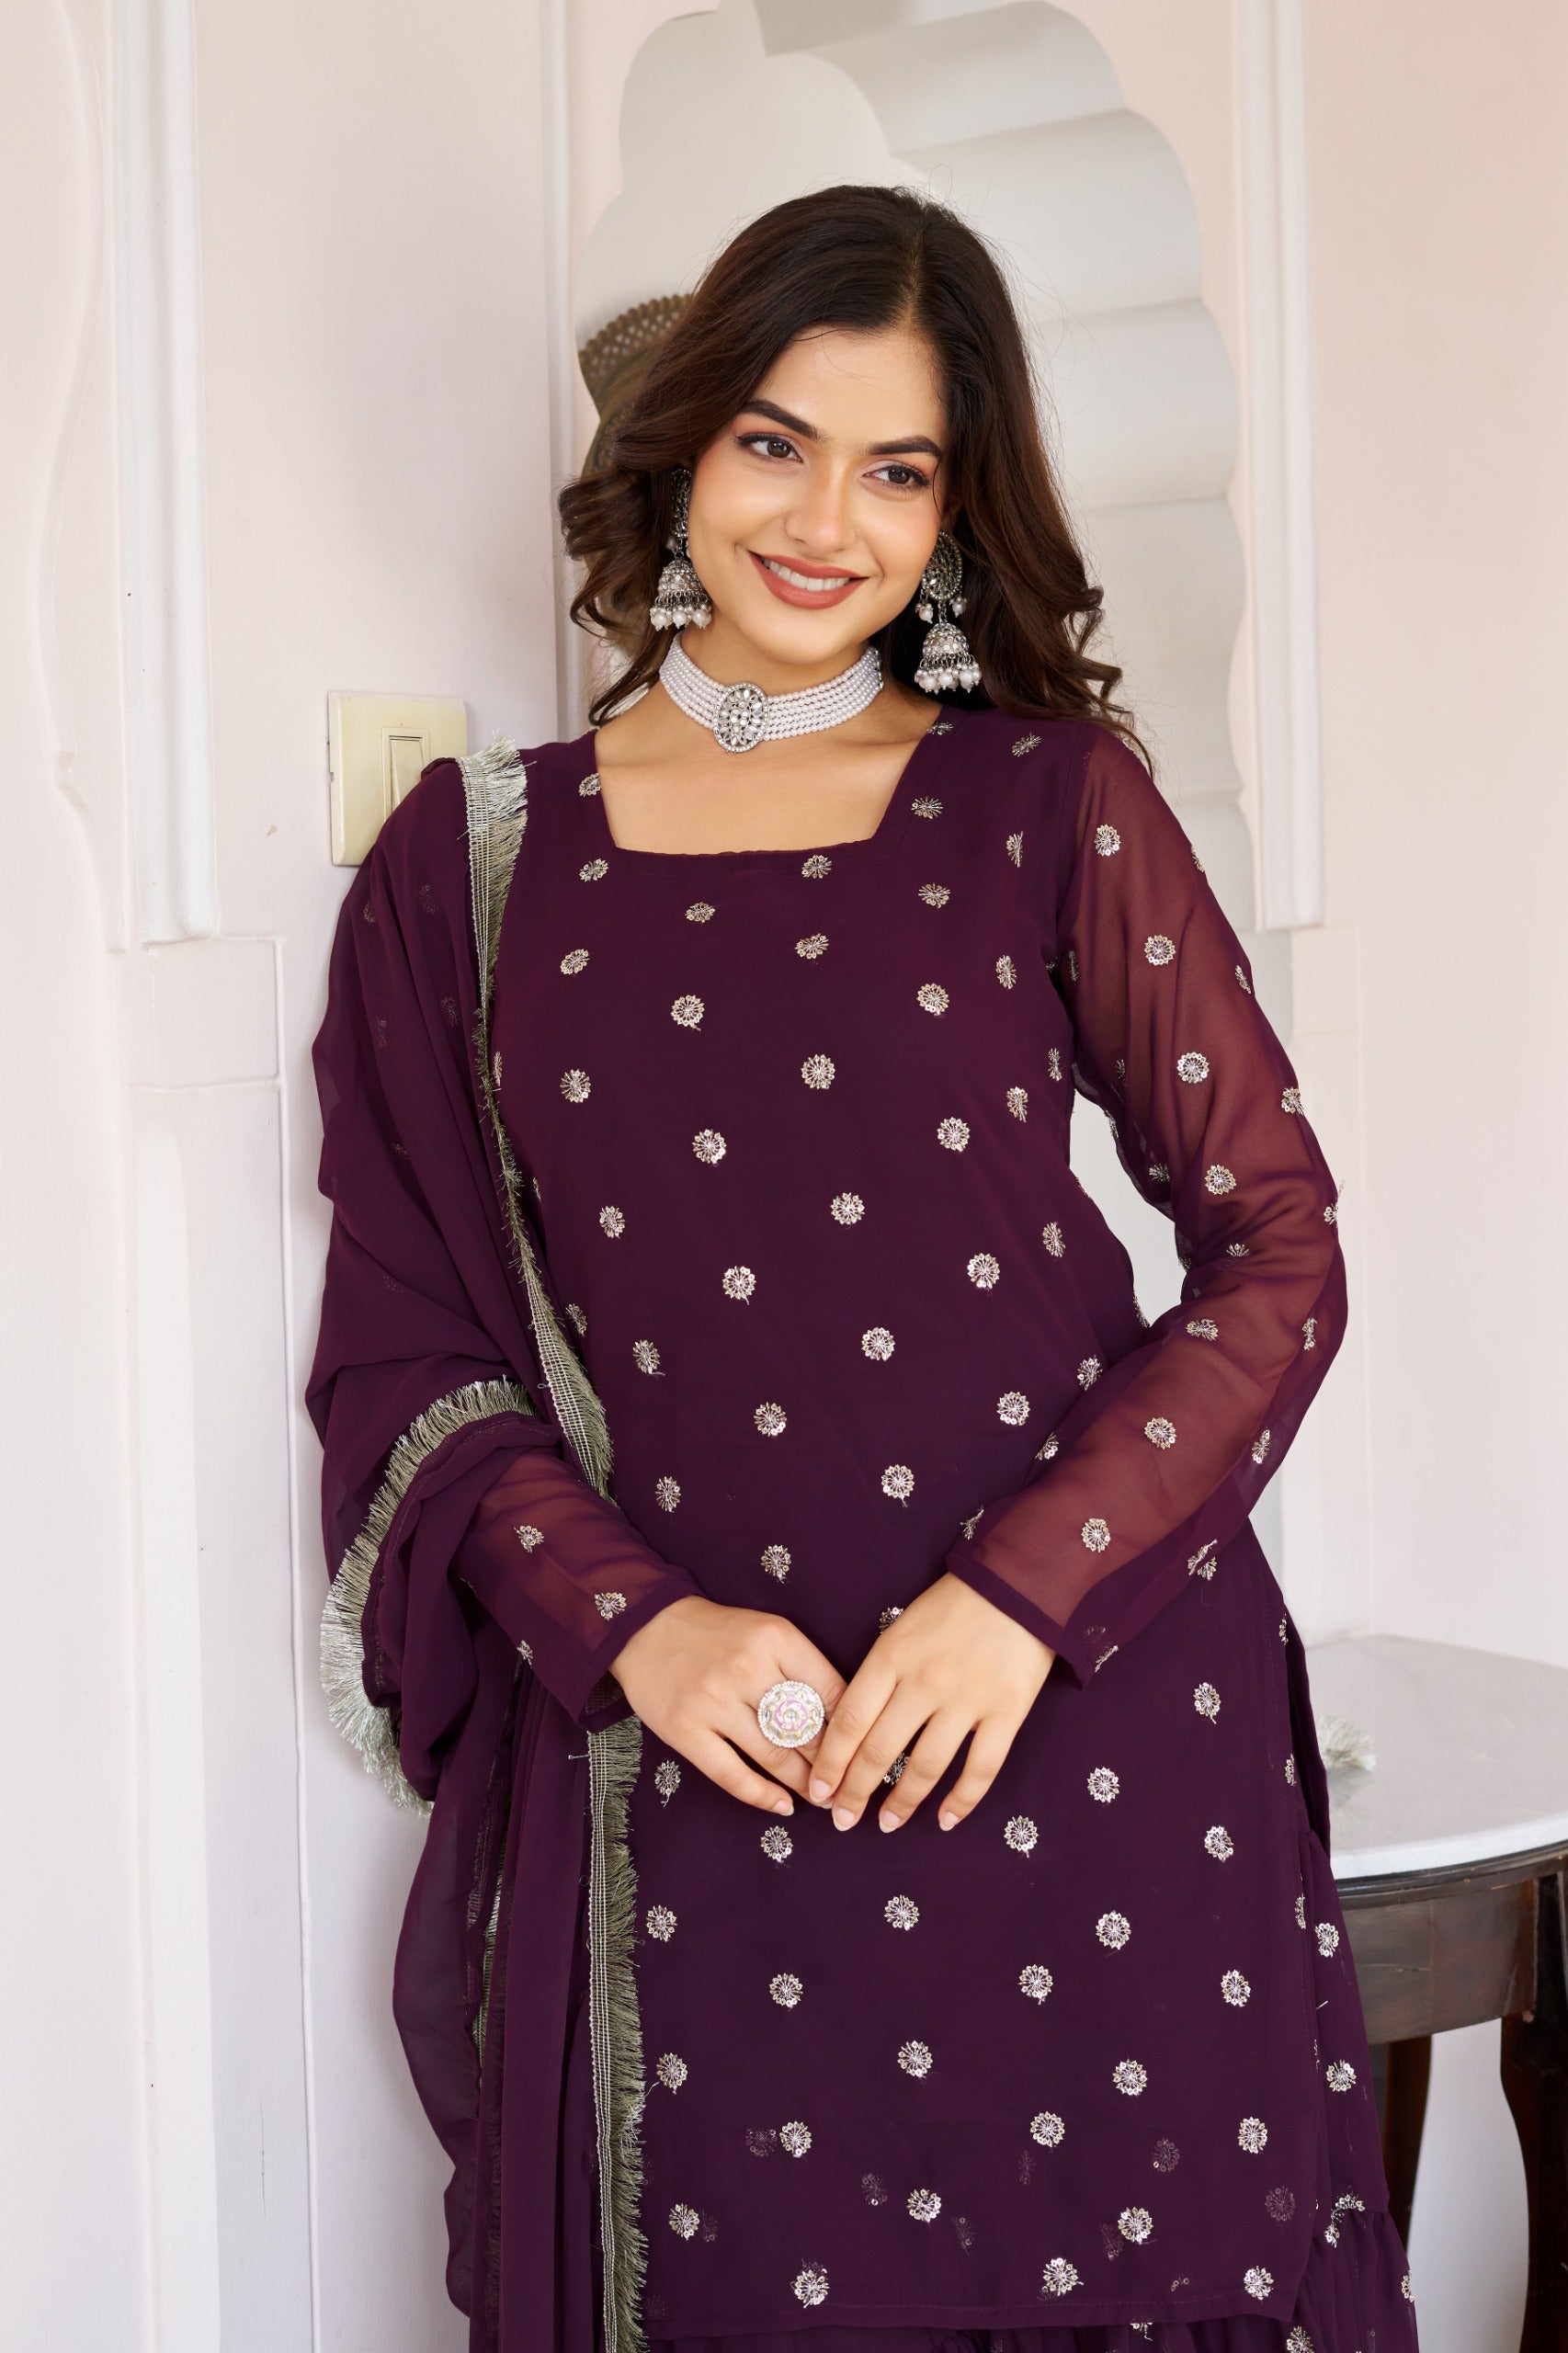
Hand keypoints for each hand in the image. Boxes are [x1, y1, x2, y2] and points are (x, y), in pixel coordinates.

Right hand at [610, 1595, 846, 1816]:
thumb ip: (803, 1666)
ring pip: (774, 1755)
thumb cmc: (717, 1632)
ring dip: (804, 1784)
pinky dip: (762, 1796)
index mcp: (775, 1638)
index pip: (831, 1691)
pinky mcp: (685, 1730)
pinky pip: (732, 1774)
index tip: (864, 1750)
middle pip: (805, 1729)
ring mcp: (713, 1702)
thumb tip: (844, 1715)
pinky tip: (782, 1805)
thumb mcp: (767, 1631)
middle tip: (849, 1786)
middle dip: (833, 1764)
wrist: (645, 1626)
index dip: (853, 1728)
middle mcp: (747, 1668)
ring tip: (823, 1799)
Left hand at [806, 1574, 1053, 1832]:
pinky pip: (980, 1768)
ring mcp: (966, 1699)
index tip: (818, 1791)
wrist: (1018, 1584)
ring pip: (925, 1767)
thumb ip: (881, 1672)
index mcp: (891, 1656)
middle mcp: (924, 1682)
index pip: (849, 1720)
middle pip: (879, 1751)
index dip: (830, 1762)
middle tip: (843, 1819)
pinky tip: (946, 1820)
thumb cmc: (954, 1605)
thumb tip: (854, 1725)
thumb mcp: (902, 1627)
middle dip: (855, 1792)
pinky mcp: (1006, 1712)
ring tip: (887, 1824)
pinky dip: (962, 1801)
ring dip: (903, 1803)